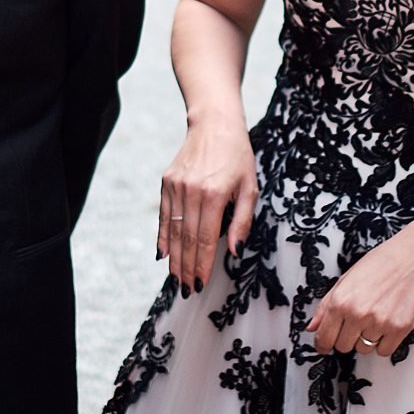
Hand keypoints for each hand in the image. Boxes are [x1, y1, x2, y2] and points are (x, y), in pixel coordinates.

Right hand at [159, 121, 257, 293]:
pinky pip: (164, 216)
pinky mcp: (167, 182)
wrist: (214, 124)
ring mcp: (176, 186)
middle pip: (187, 239)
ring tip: (176, 279)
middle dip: (187, 268)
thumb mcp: (250, 187)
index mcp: (213, 195)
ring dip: (174, 258)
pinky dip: (163, 236)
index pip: (206, 239)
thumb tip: (233, 251)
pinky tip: (163, 254)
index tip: (201, 284)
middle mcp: (191, 191)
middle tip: (187, 289)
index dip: (203, 265)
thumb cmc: (238, 157)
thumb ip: (242, 221)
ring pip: (173, 230)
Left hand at [305, 227, 413, 355]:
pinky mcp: (399, 329)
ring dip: (366, 339)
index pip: (324, 337)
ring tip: (375, 317)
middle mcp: (358, 314)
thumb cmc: (381, 263)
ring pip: (364, 350)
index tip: (325, 345)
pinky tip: (386, 324)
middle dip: (346, 337)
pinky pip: (384, 351)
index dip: (323, 344)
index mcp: (341, 300)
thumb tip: (311, 327)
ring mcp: (379, 323)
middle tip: (356, 322)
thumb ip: (326, 305)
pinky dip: (384, 343)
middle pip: (343, 347)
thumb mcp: (346, 279)